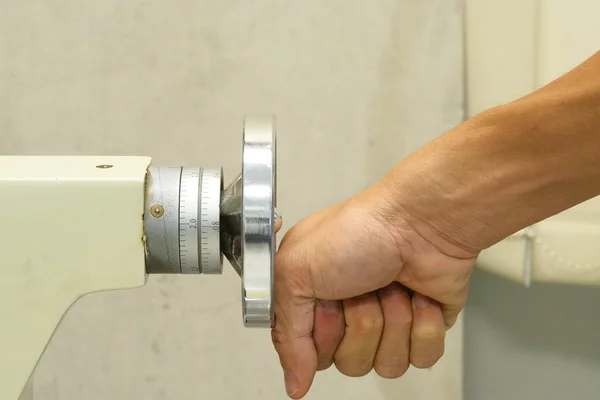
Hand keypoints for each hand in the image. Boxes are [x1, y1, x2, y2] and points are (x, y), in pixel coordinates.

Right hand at [271, 183, 475, 398]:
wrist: (420, 220)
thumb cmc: (362, 229)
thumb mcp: (297, 270)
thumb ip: (287, 332)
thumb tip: (293, 382)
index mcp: (314, 297)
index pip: (309, 351)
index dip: (321, 333)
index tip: (328, 302)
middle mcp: (349, 312)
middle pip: (348, 362)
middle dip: (360, 324)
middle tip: (362, 288)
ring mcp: (388, 322)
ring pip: (386, 364)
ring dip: (392, 321)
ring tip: (391, 285)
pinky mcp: (423, 327)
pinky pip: (421, 357)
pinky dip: (422, 325)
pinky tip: (418, 295)